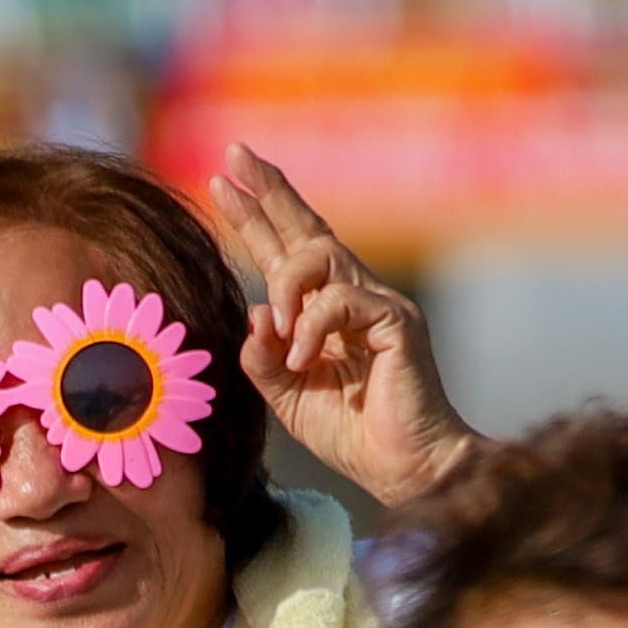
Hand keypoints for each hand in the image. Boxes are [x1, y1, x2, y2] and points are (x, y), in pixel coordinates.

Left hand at [199, 147, 481, 513]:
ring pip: (321, 257)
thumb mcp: (286, 395)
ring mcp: (379, 305)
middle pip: (307, 230)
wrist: (404, 469)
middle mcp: (354, 296)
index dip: (256, 218)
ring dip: (285, 286)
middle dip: (268, 194)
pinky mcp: (398, 322)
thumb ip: (261, 357)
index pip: (286, 251)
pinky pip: (339, 304)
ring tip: (279, 333)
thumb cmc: (351, 433)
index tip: (222, 182)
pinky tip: (302, 360)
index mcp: (324, 312)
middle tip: (235, 158)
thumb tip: (252, 310)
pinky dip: (310, 329)